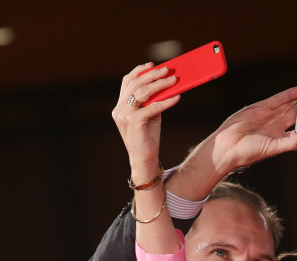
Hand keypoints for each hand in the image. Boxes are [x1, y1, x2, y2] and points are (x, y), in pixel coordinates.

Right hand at [111, 64, 180, 179]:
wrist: (145, 160)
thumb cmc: (148, 137)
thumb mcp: (150, 115)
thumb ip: (152, 101)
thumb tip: (166, 84)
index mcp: (120, 107)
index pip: (127, 82)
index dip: (139, 71)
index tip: (152, 65)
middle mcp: (119, 110)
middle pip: (135, 84)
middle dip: (153, 75)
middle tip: (168, 70)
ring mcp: (124, 116)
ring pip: (142, 93)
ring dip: (160, 84)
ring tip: (173, 80)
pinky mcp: (133, 123)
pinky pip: (152, 107)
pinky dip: (165, 101)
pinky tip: (177, 98)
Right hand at [170, 85, 296, 200]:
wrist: (227, 147)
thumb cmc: (247, 153)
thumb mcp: (273, 148)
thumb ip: (292, 143)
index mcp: (279, 137)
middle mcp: (276, 125)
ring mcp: (269, 115)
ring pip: (290, 103)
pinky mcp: (262, 107)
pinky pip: (280, 97)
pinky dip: (292, 93)